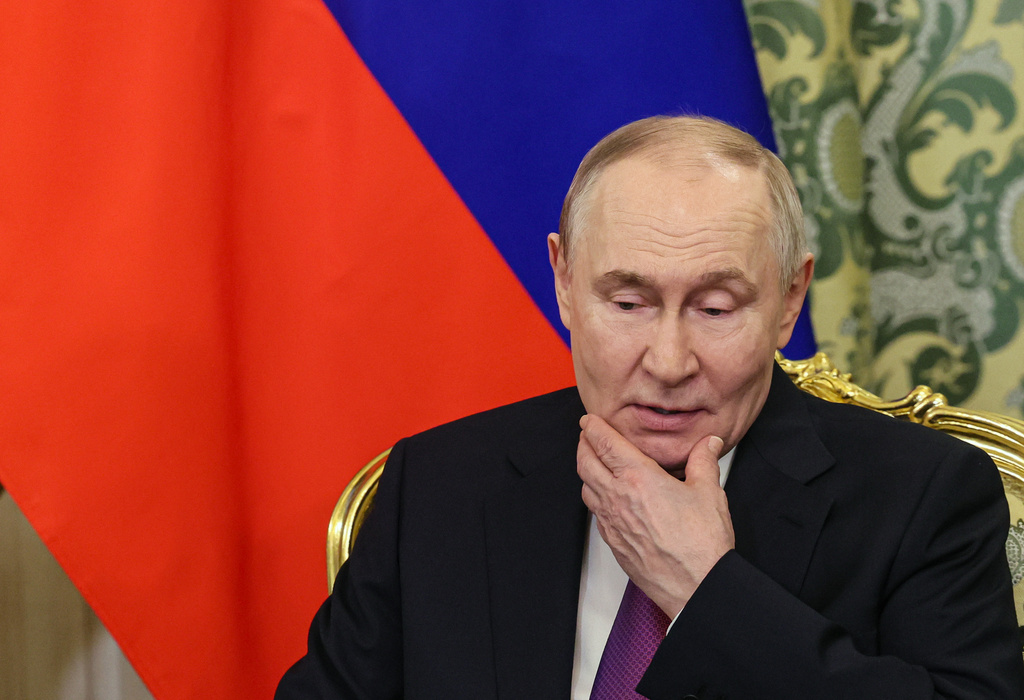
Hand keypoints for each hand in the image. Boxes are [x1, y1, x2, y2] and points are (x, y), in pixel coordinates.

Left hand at [577, 415, 735, 617]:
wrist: (696, 586)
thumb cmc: (701, 544)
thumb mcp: (709, 493)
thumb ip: (704, 461)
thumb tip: (709, 443)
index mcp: (639, 478)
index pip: (604, 443)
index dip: (593, 427)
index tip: (589, 419)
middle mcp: (618, 497)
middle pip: (585, 462)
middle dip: (583, 444)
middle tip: (586, 435)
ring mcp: (612, 522)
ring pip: (585, 487)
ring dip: (586, 470)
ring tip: (594, 463)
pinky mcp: (613, 542)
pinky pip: (595, 512)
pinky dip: (595, 497)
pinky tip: (606, 497)